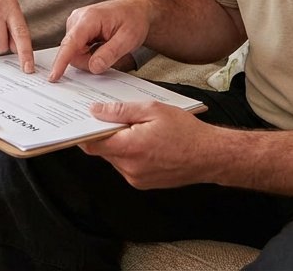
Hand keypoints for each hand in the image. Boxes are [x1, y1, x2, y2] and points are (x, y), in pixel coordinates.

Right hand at [49, 0, 149, 80]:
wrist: (136, 11)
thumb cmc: (133, 20)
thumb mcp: (128, 39)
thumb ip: (110, 54)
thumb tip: (94, 67)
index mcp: (89, 18)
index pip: (71, 43)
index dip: (61, 61)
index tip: (54, 76)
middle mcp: (77, 19)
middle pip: (72, 52)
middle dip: (89, 61)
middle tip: (110, 54)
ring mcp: (75, 24)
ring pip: (74, 53)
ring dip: (90, 57)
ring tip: (108, 46)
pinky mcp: (77, 30)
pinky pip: (77, 50)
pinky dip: (89, 53)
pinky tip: (101, 45)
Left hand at [80, 100, 211, 189]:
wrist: (210, 156)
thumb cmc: (186, 131)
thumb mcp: (152, 110)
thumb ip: (120, 111)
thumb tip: (96, 111)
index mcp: (130, 148)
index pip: (92, 144)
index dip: (84, 132)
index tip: (82, 121)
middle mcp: (130, 168)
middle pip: (103, 151)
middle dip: (104, 135)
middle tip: (112, 118)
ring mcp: (136, 178)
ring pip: (114, 159)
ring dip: (118, 144)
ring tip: (135, 129)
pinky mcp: (143, 183)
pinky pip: (125, 167)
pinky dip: (128, 154)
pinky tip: (143, 142)